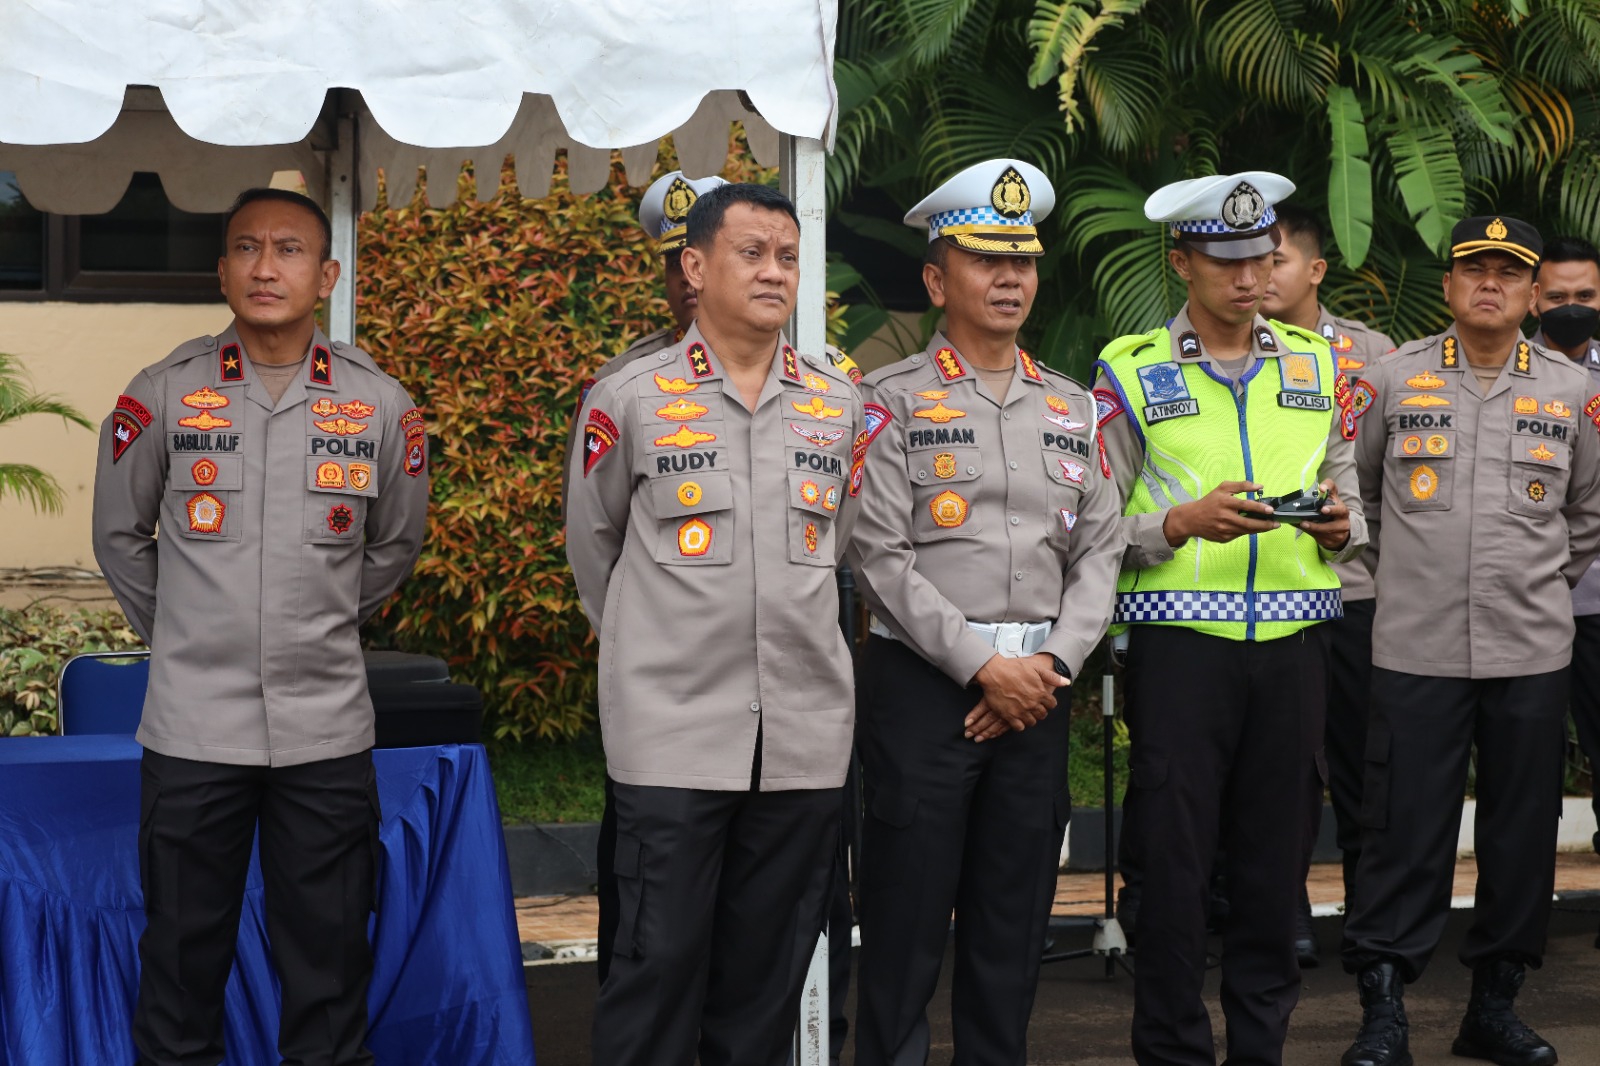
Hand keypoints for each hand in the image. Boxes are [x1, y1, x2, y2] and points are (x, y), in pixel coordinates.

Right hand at [965, 653, 1067, 738]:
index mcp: (1040, 692)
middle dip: (1040, 711)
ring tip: (1025, 713)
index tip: (1044, 702)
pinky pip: (1019, 727)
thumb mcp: (1035, 668)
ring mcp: (1021, 711)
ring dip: (1030, 718)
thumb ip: (1052, 677)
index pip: (1052, 704)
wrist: (994, 672)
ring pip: (1032, 722)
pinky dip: (1019, 725)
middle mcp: (1032, 704)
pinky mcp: (1009, 716)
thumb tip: (1066, 683)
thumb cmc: (1013, 667)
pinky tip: (1017, 719)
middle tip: (1033, 707)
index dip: (1048, 703)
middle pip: (1042, 714)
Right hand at [1164, 481, 1278, 545]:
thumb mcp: (1223, 488)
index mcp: (1224, 502)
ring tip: (1269, 526)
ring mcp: (1224, 529)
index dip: (1259, 508)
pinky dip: (1248, 531)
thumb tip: (1259, 486)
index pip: (1245, 505)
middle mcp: (1224, 517)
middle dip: (1265, 524)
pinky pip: (1240, 535)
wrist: (1192, 519)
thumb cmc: (1209, 502)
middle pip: (1249, 523)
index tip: (1271, 510)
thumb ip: (1241, 485)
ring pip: (1246, 531)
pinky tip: (1253, 527)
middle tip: (1276, 523)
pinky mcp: (1224, 538)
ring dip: (1259, 529)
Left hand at [1305, 478, 1349, 551]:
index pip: (1340, 510)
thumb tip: (1322, 487)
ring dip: (1310, 528)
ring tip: (1301, 524)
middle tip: (1305, 521)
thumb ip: (1329, 488)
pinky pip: (1317, 537)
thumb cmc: (1335, 509)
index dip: (1332, 509)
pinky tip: (1299, 526)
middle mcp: (1342, 524)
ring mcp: (1336, 535)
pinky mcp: (1329, 541)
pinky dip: (1308, 531)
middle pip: (1330, 527)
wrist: (1342, 528)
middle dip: (1318, 525)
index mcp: (1343, 512)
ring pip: (1322, 533)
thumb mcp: (1334, 498)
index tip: (1322, 507)